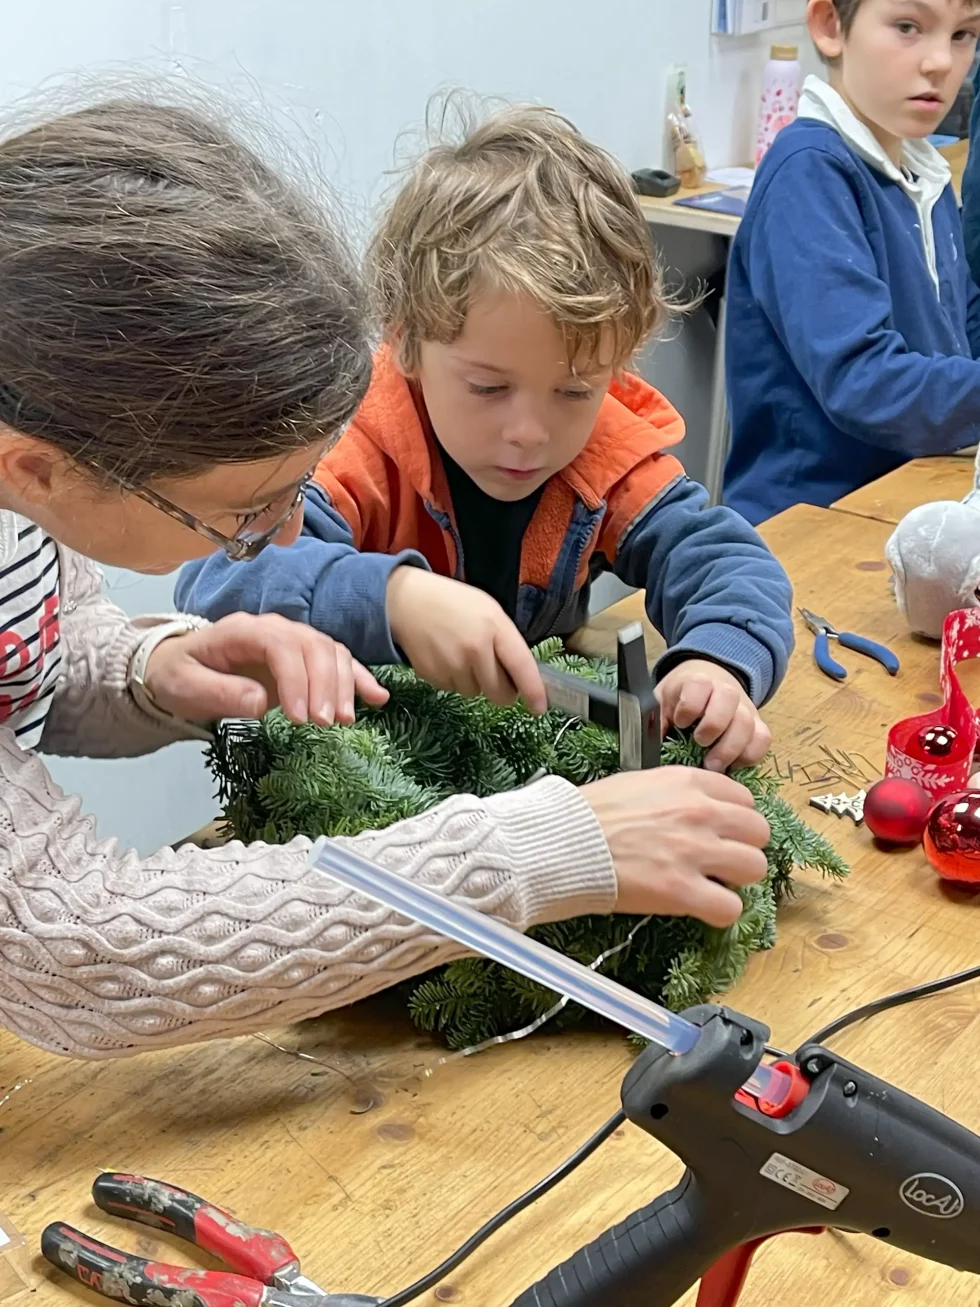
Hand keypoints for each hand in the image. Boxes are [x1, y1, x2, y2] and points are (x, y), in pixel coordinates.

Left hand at [144, 613, 388, 725]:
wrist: (179, 669)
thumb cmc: (180, 676)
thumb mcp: (185, 686)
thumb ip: (219, 692)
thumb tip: (260, 702)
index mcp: (244, 630)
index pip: (282, 646)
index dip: (297, 679)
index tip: (300, 718)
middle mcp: (275, 629)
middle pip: (314, 646)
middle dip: (325, 685)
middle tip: (325, 724)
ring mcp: (293, 642)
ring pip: (331, 652)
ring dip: (345, 685)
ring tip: (343, 721)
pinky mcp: (304, 660)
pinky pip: (339, 662)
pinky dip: (359, 679)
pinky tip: (377, 698)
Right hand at [386, 567, 547, 712]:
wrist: (406, 600)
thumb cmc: (453, 603)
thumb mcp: (488, 611)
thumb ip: (506, 641)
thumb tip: (520, 676)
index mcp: (494, 628)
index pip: (522, 667)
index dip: (533, 692)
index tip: (540, 708)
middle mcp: (475, 649)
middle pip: (499, 693)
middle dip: (502, 690)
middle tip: (495, 674)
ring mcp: (452, 665)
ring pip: (475, 693)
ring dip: (474, 682)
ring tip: (461, 654)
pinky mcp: (432, 676)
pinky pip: (453, 690)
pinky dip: (453, 679)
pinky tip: (445, 657)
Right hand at [580, 766, 769, 926]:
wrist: (563, 842)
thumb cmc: (590, 814)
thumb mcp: (639, 784)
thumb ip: (677, 793)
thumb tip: (699, 810)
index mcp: (688, 783)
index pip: (744, 799)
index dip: (734, 820)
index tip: (721, 833)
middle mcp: (700, 813)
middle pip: (758, 832)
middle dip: (742, 847)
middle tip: (720, 860)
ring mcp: (694, 852)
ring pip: (754, 867)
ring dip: (735, 879)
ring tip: (711, 882)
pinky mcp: (682, 891)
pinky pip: (731, 908)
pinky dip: (719, 911)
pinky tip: (700, 906)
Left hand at [656, 659, 770, 772]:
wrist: (708, 683)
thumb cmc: (681, 699)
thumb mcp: (663, 701)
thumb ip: (657, 719)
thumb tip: (648, 745)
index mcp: (698, 682)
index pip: (699, 686)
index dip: (690, 707)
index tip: (679, 722)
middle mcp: (725, 691)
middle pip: (729, 700)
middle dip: (714, 726)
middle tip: (700, 745)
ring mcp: (744, 708)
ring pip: (748, 723)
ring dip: (731, 748)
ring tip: (713, 765)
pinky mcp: (757, 726)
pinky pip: (763, 739)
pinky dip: (750, 755)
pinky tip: (733, 766)